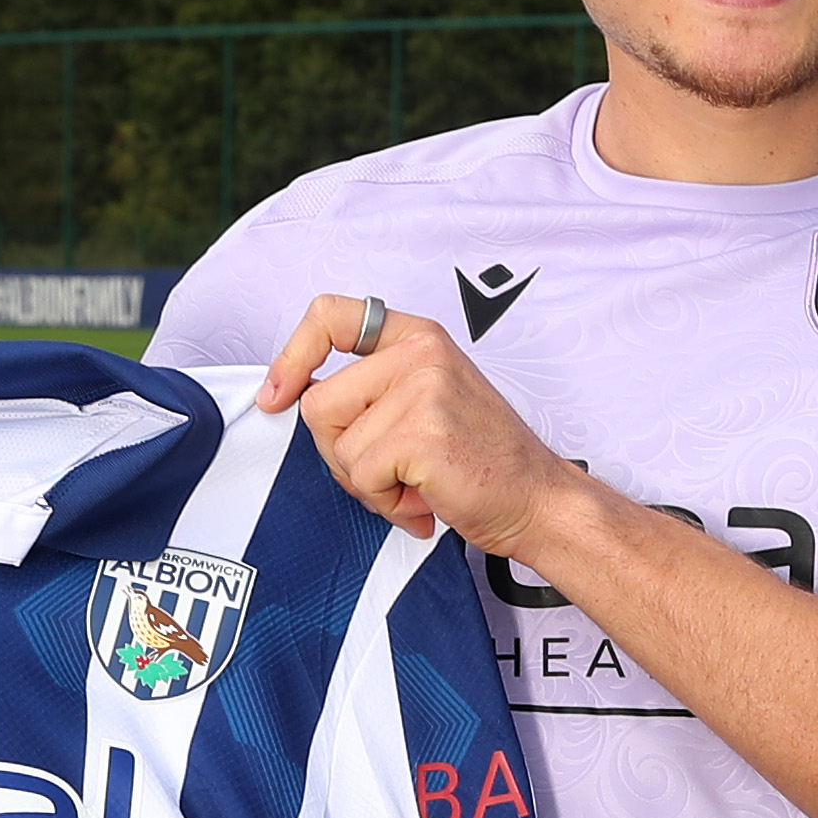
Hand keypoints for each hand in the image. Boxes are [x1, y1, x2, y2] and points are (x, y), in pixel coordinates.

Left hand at [255, 295, 591, 552]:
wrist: (538, 500)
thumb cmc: (485, 460)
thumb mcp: (428, 399)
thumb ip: (373, 388)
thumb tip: (295, 399)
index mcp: (419, 338)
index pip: (330, 315)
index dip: (293, 354)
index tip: (279, 391)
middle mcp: (421, 353)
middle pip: (319, 403)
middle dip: (341, 453)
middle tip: (390, 471)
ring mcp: (423, 390)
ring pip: (338, 447)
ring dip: (369, 484)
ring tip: (416, 484)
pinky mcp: (422, 433)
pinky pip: (362, 475)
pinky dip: (386, 502)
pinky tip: (424, 499)